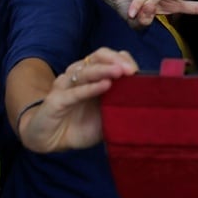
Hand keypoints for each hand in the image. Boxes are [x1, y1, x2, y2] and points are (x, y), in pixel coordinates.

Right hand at [19, 46, 138, 152]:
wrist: (49, 141)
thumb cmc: (79, 126)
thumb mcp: (106, 118)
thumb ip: (121, 109)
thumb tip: (148, 107)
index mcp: (92, 76)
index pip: (109, 57)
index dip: (123, 59)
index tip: (137, 71)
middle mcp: (79, 76)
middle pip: (98, 57)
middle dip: (116, 60)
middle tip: (131, 70)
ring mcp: (66, 86)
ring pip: (85, 71)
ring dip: (104, 70)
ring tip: (120, 72)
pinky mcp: (56, 100)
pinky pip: (74, 92)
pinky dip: (90, 88)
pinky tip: (104, 86)